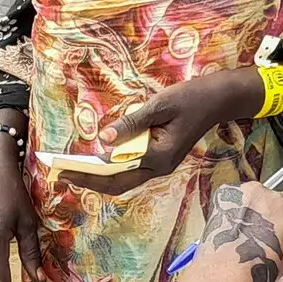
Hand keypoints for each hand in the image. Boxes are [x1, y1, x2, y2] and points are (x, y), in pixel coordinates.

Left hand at [64, 69, 264, 196]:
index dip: (89, 174)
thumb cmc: (192, 98)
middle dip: (89, 181)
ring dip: (100, 177)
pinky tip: (98, 160)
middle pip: (119, 184)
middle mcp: (160, 166)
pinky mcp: (162, 157)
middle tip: (62, 175)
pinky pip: (133, 168)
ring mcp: (162, 164)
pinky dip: (113, 168)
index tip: (64, 171)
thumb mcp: (160, 105)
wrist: (220, 99)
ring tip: (74, 170)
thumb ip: (131, 123)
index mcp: (159, 157)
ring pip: (125, 179)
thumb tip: (103, 139)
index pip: (116, 172)